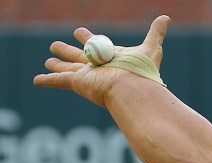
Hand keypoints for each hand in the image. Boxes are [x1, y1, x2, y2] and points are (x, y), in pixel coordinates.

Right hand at [33, 15, 170, 106]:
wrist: (132, 88)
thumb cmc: (142, 70)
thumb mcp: (151, 47)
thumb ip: (156, 33)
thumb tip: (165, 18)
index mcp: (110, 56)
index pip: (95, 44)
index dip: (87, 38)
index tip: (78, 31)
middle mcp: (97, 66)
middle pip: (78, 56)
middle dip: (67, 51)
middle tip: (55, 45)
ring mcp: (87, 75)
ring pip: (67, 68)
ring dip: (56, 65)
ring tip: (47, 62)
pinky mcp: (78, 83)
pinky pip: (58, 81)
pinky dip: (47, 81)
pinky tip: (37, 81)